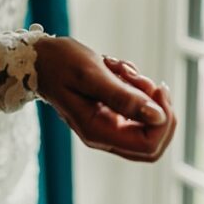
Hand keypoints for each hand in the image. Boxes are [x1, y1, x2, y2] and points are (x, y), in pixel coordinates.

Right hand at [34, 36, 173, 161]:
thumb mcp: (92, 75)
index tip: (156, 88)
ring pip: (149, 123)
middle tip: (148, 82)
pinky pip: (138, 108)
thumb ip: (124, 97)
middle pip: (154, 143)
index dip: (162, 120)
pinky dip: (137, 87)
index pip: (149, 145)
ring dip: (145, 93)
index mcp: (98, 132)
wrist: (40, 58)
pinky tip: (118, 70)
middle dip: (160, 110)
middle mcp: (105, 136)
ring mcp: (109, 127)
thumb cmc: (60, 63)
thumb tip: (158, 117)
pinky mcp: (112, 114)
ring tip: (121, 69)